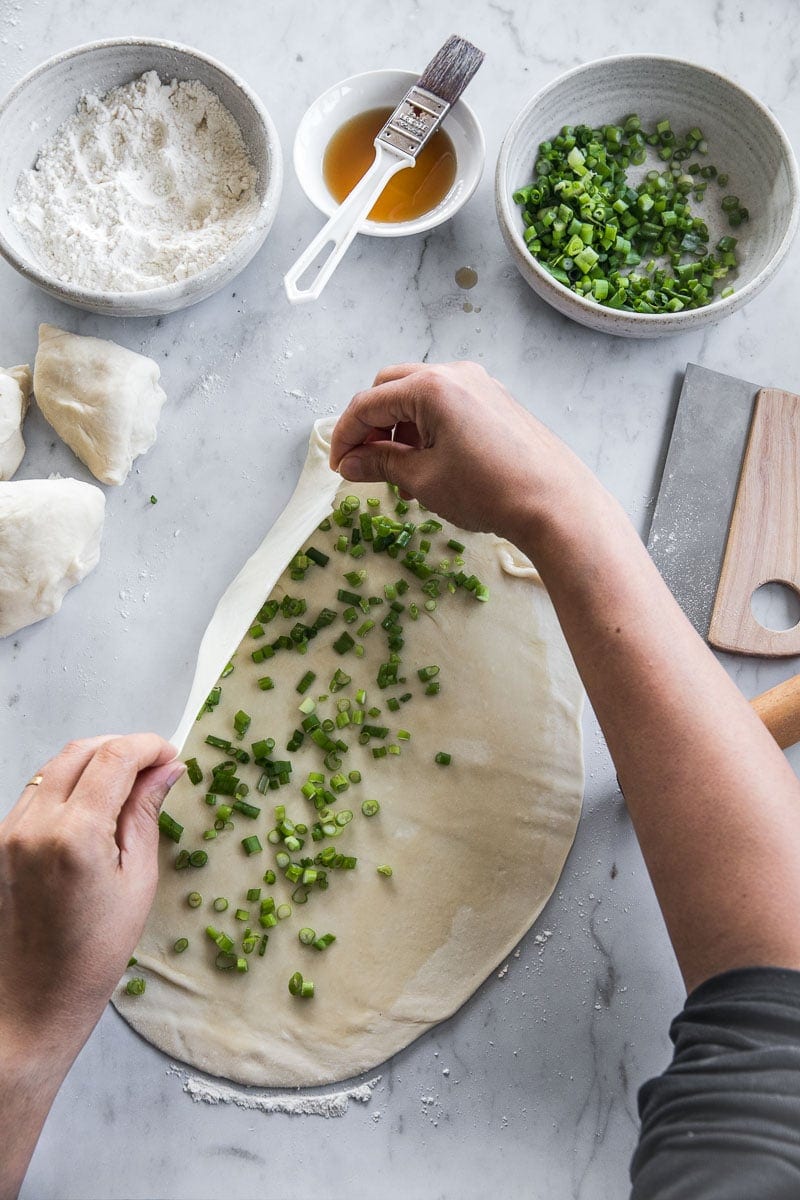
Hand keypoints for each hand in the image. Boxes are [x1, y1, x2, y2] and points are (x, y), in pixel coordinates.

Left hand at [0, 734, 181, 1199]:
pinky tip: (94, 804)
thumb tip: (165, 770)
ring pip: (54, 766)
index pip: (114, 758)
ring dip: (94, 762)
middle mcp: (34, 825)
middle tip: (155, 766)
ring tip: (127, 784)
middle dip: (122, 748)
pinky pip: (36, 792)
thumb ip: (145, 815)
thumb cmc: (91, 956)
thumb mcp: (138, 882)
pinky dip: (68, 784)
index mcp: (74, 835)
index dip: (148, 746)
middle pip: (81, 751)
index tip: (171, 755)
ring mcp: (8, 832)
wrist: (30, 1004)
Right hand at [330, 361, 596, 544]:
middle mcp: (455, 374)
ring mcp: (479, 384)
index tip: (337, 468)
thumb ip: (380, 464)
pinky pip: (447, 403)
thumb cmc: (490, 491)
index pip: (368, 404)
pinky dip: (426, 426)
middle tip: (363, 465)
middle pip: (390, 388)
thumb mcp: (424, 480)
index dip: (345, 437)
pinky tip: (430, 463)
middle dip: (370, 425)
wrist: (556, 504)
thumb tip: (349, 464)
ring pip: (418, 394)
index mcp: (431, 387)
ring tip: (399, 472)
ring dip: (398, 427)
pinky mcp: (495, 400)